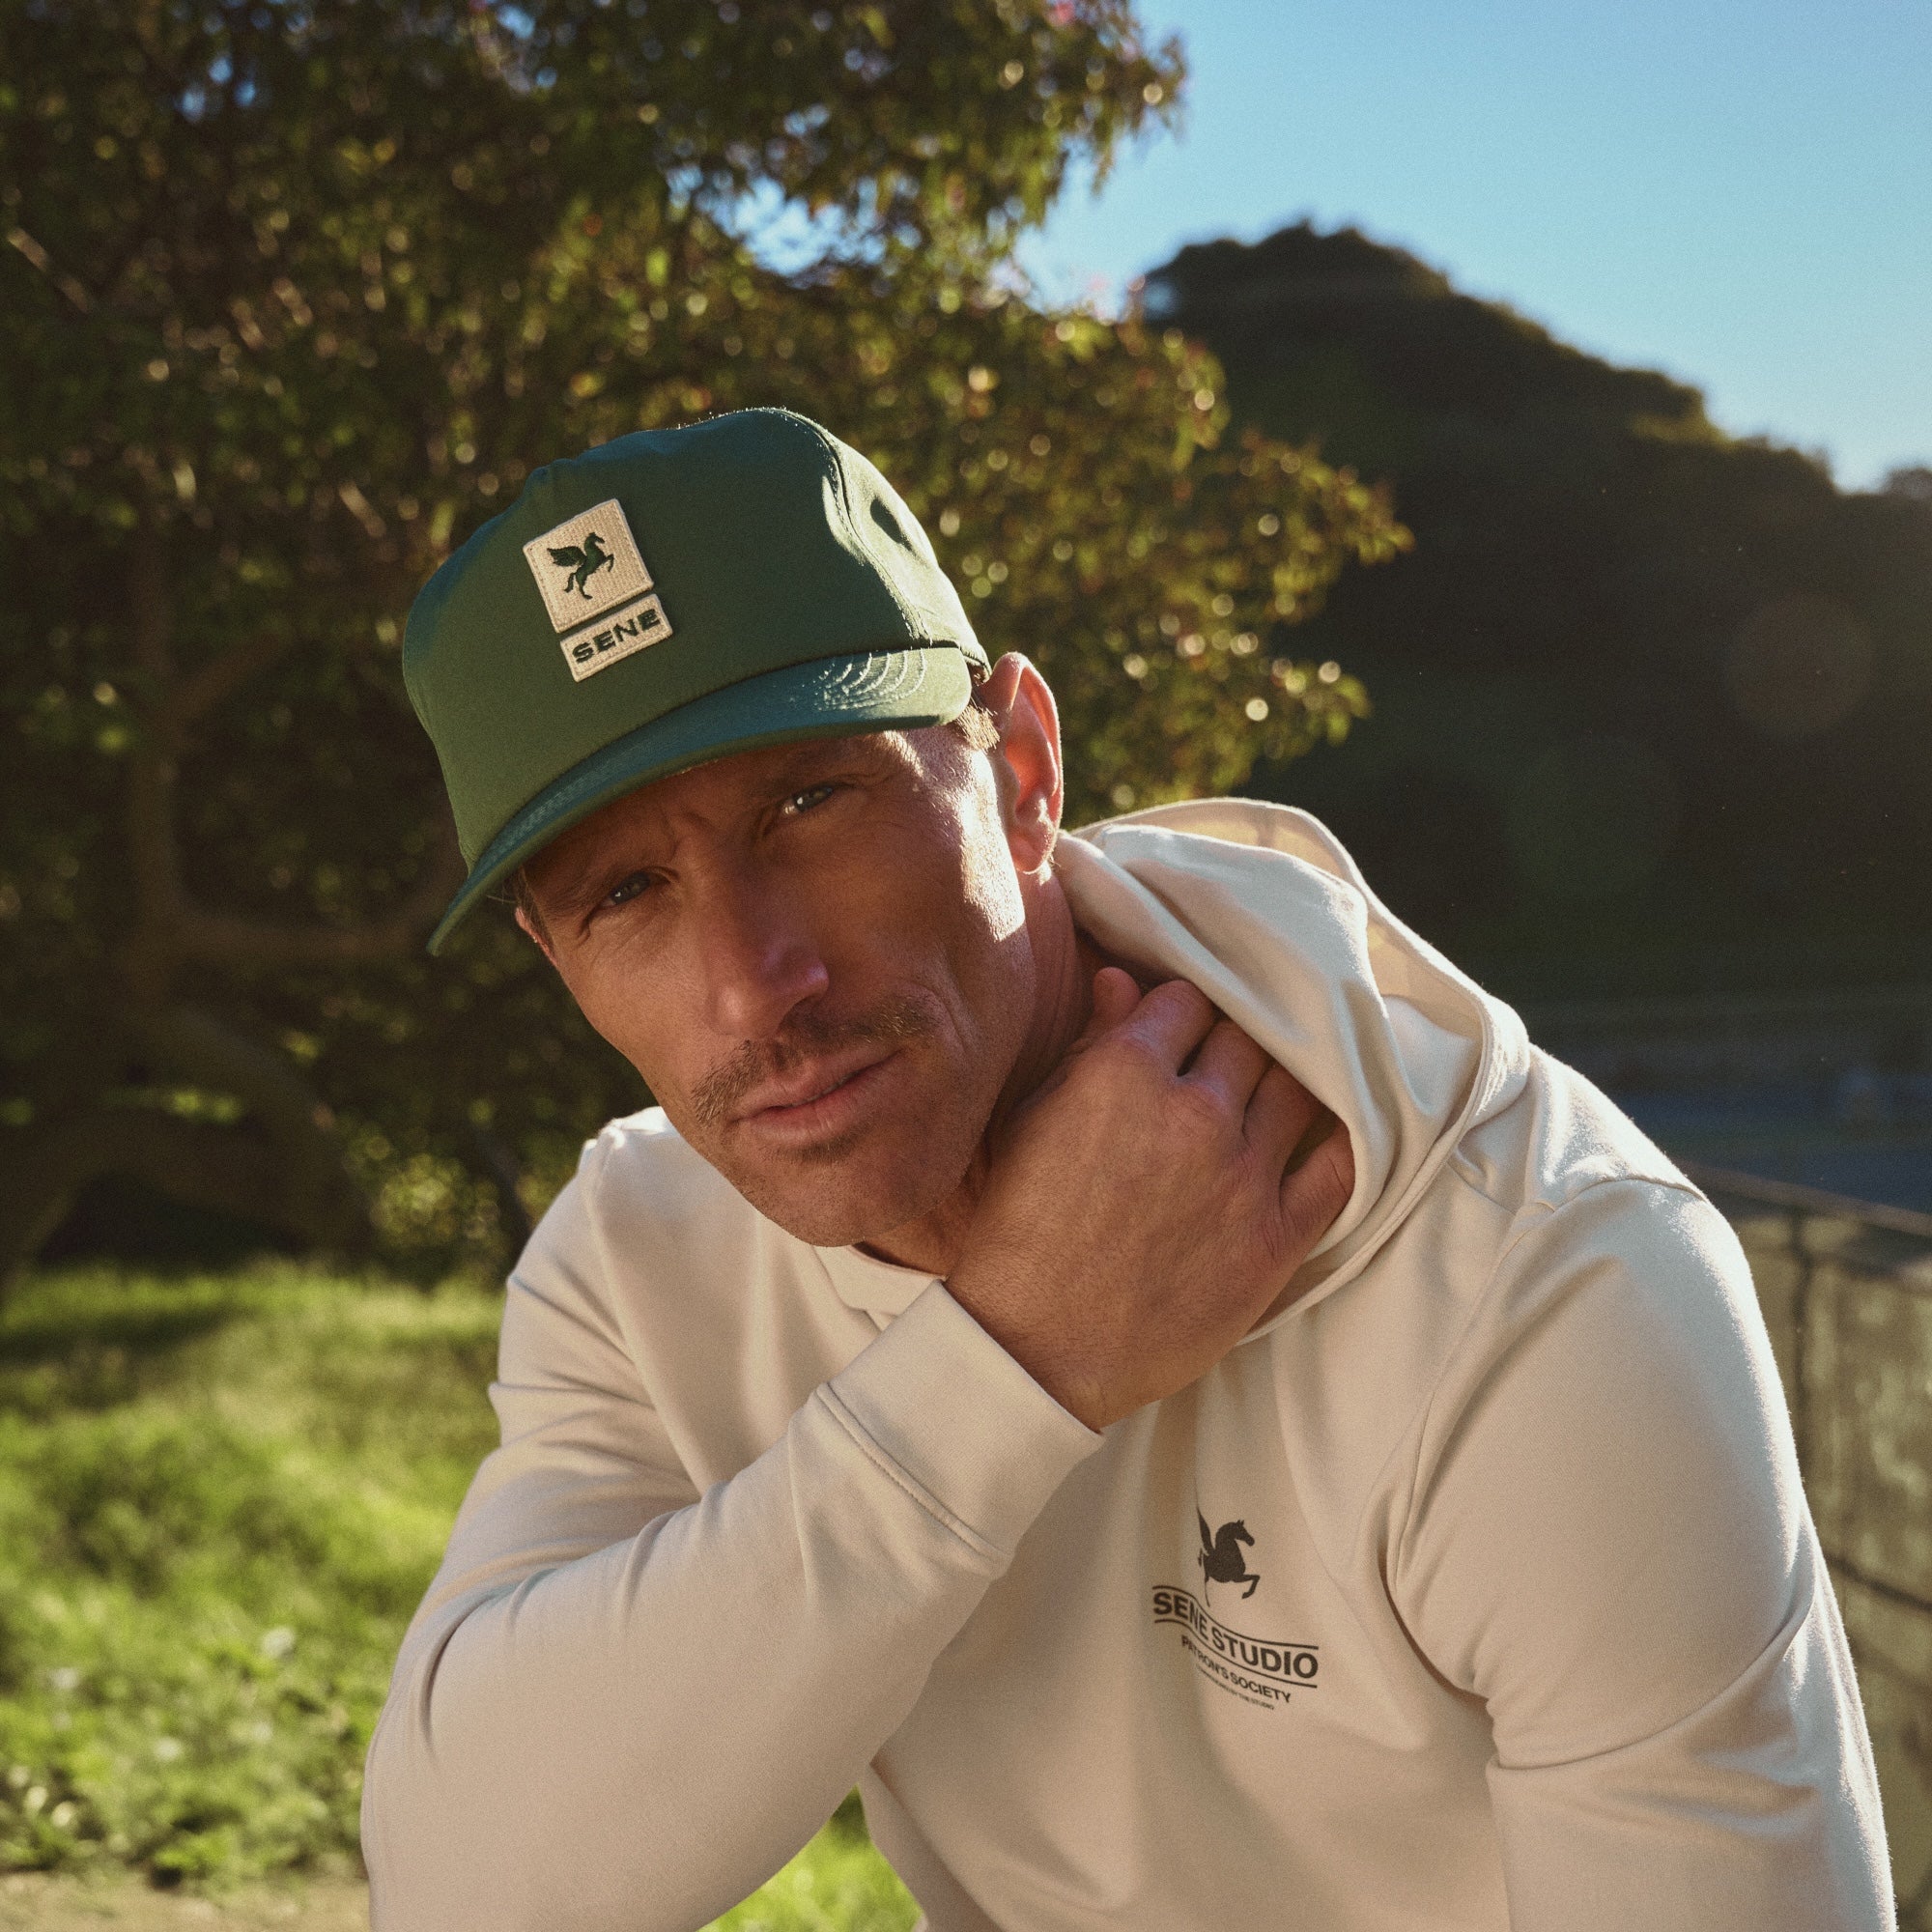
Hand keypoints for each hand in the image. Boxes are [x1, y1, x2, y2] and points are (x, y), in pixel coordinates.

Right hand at [946, 969, 1354, 1429]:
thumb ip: (1089, 1045)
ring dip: (1280, 1085)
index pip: (1186, 1002)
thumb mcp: (1034, 1121)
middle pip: (1245, 1040)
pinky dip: (1335, 1144)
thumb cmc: (1022, 1231)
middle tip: (1221, 1066)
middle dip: (1232, 1045)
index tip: (1181, 1035)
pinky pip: (1336, 1171)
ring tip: (1265, 1098)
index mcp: (1124, 1073)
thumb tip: (1123, 980)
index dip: (1182, 1015)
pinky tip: (1325, 1137)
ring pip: (1294, 1090)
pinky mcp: (1274, 1239)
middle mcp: (1193, 1112)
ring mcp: (1241, 1176)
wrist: (1036, 1347)